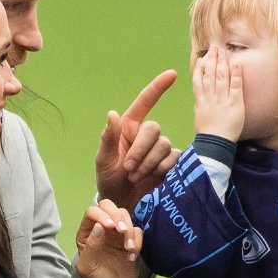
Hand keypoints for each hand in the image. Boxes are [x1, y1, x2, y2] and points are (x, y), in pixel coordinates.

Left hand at [75, 199, 142, 277]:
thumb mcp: (87, 267)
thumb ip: (91, 246)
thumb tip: (100, 226)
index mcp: (86, 233)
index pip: (92, 212)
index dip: (101, 215)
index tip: (110, 227)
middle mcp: (101, 229)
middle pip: (108, 206)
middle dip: (117, 216)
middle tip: (122, 231)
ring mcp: (116, 234)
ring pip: (125, 215)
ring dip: (129, 230)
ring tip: (129, 248)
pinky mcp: (131, 241)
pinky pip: (137, 230)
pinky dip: (137, 241)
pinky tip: (132, 256)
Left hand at [95, 70, 180, 210]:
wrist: (122, 203)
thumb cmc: (109, 179)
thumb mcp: (104, 160)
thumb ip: (109, 138)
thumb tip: (112, 114)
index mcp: (129, 128)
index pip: (144, 103)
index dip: (158, 87)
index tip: (172, 74)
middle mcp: (146, 135)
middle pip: (153, 129)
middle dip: (141, 150)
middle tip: (129, 168)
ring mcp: (160, 149)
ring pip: (164, 145)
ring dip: (149, 163)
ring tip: (136, 177)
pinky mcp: (171, 163)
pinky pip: (174, 158)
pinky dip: (161, 169)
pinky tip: (152, 179)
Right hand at [193, 47, 243, 141]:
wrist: (215, 144)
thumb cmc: (207, 134)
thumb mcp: (199, 115)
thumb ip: (200, 102)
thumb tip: (200, 93)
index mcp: (201, 101)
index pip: (199, 80)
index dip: (201, 67)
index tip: (203, 58)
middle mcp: (211, 97)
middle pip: (210, 74)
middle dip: (212, 60)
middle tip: (214, 47)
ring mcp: (222, 100)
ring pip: (221, 77)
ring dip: (222, 63)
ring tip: (223, 51)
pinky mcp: (235, 104)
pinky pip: (236, 87)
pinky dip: (236, 76)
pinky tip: (237, 65)